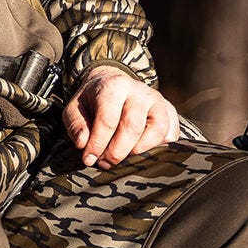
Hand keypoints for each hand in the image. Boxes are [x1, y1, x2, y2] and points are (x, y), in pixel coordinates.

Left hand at [62, 66, 179, 169]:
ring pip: (158, 129)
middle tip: (105, 163)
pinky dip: (161, 147)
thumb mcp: (74, 108)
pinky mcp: (169, 110)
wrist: (113, 84)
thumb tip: (83, 144)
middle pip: (133, 127)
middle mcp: (139, 91)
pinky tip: (144, 152)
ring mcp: (157, 100)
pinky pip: (172, 132)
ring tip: (125, 158)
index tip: (89, 159)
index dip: (98, 144)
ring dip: (141, 150)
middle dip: (117, 152)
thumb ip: (76, 125)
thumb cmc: (93, 101)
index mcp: (114, 86)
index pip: (107, 120)